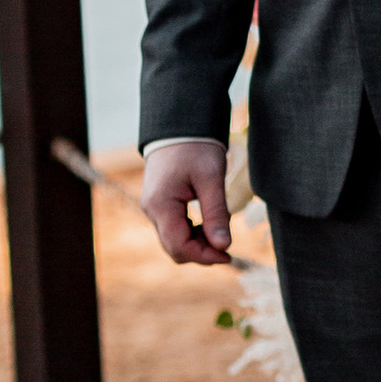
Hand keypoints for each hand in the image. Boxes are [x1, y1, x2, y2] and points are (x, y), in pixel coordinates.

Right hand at [143, 138, 232, 267]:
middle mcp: (151, 210)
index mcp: (161, 205)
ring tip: (219, 228)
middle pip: (174, 248)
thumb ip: (216, 214)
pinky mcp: (159, 204)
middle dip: (202, 252)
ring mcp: (153, 208)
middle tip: (227, 245)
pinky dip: (192, 232)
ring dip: (197, 242)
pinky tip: (209, 223)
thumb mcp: (211, 179)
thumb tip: (224, 247)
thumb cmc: (196, 147)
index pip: (180, 246)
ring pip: (174, 240)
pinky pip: (173, 229)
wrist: (179, 124)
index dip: (205, 256)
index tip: (229, 255)